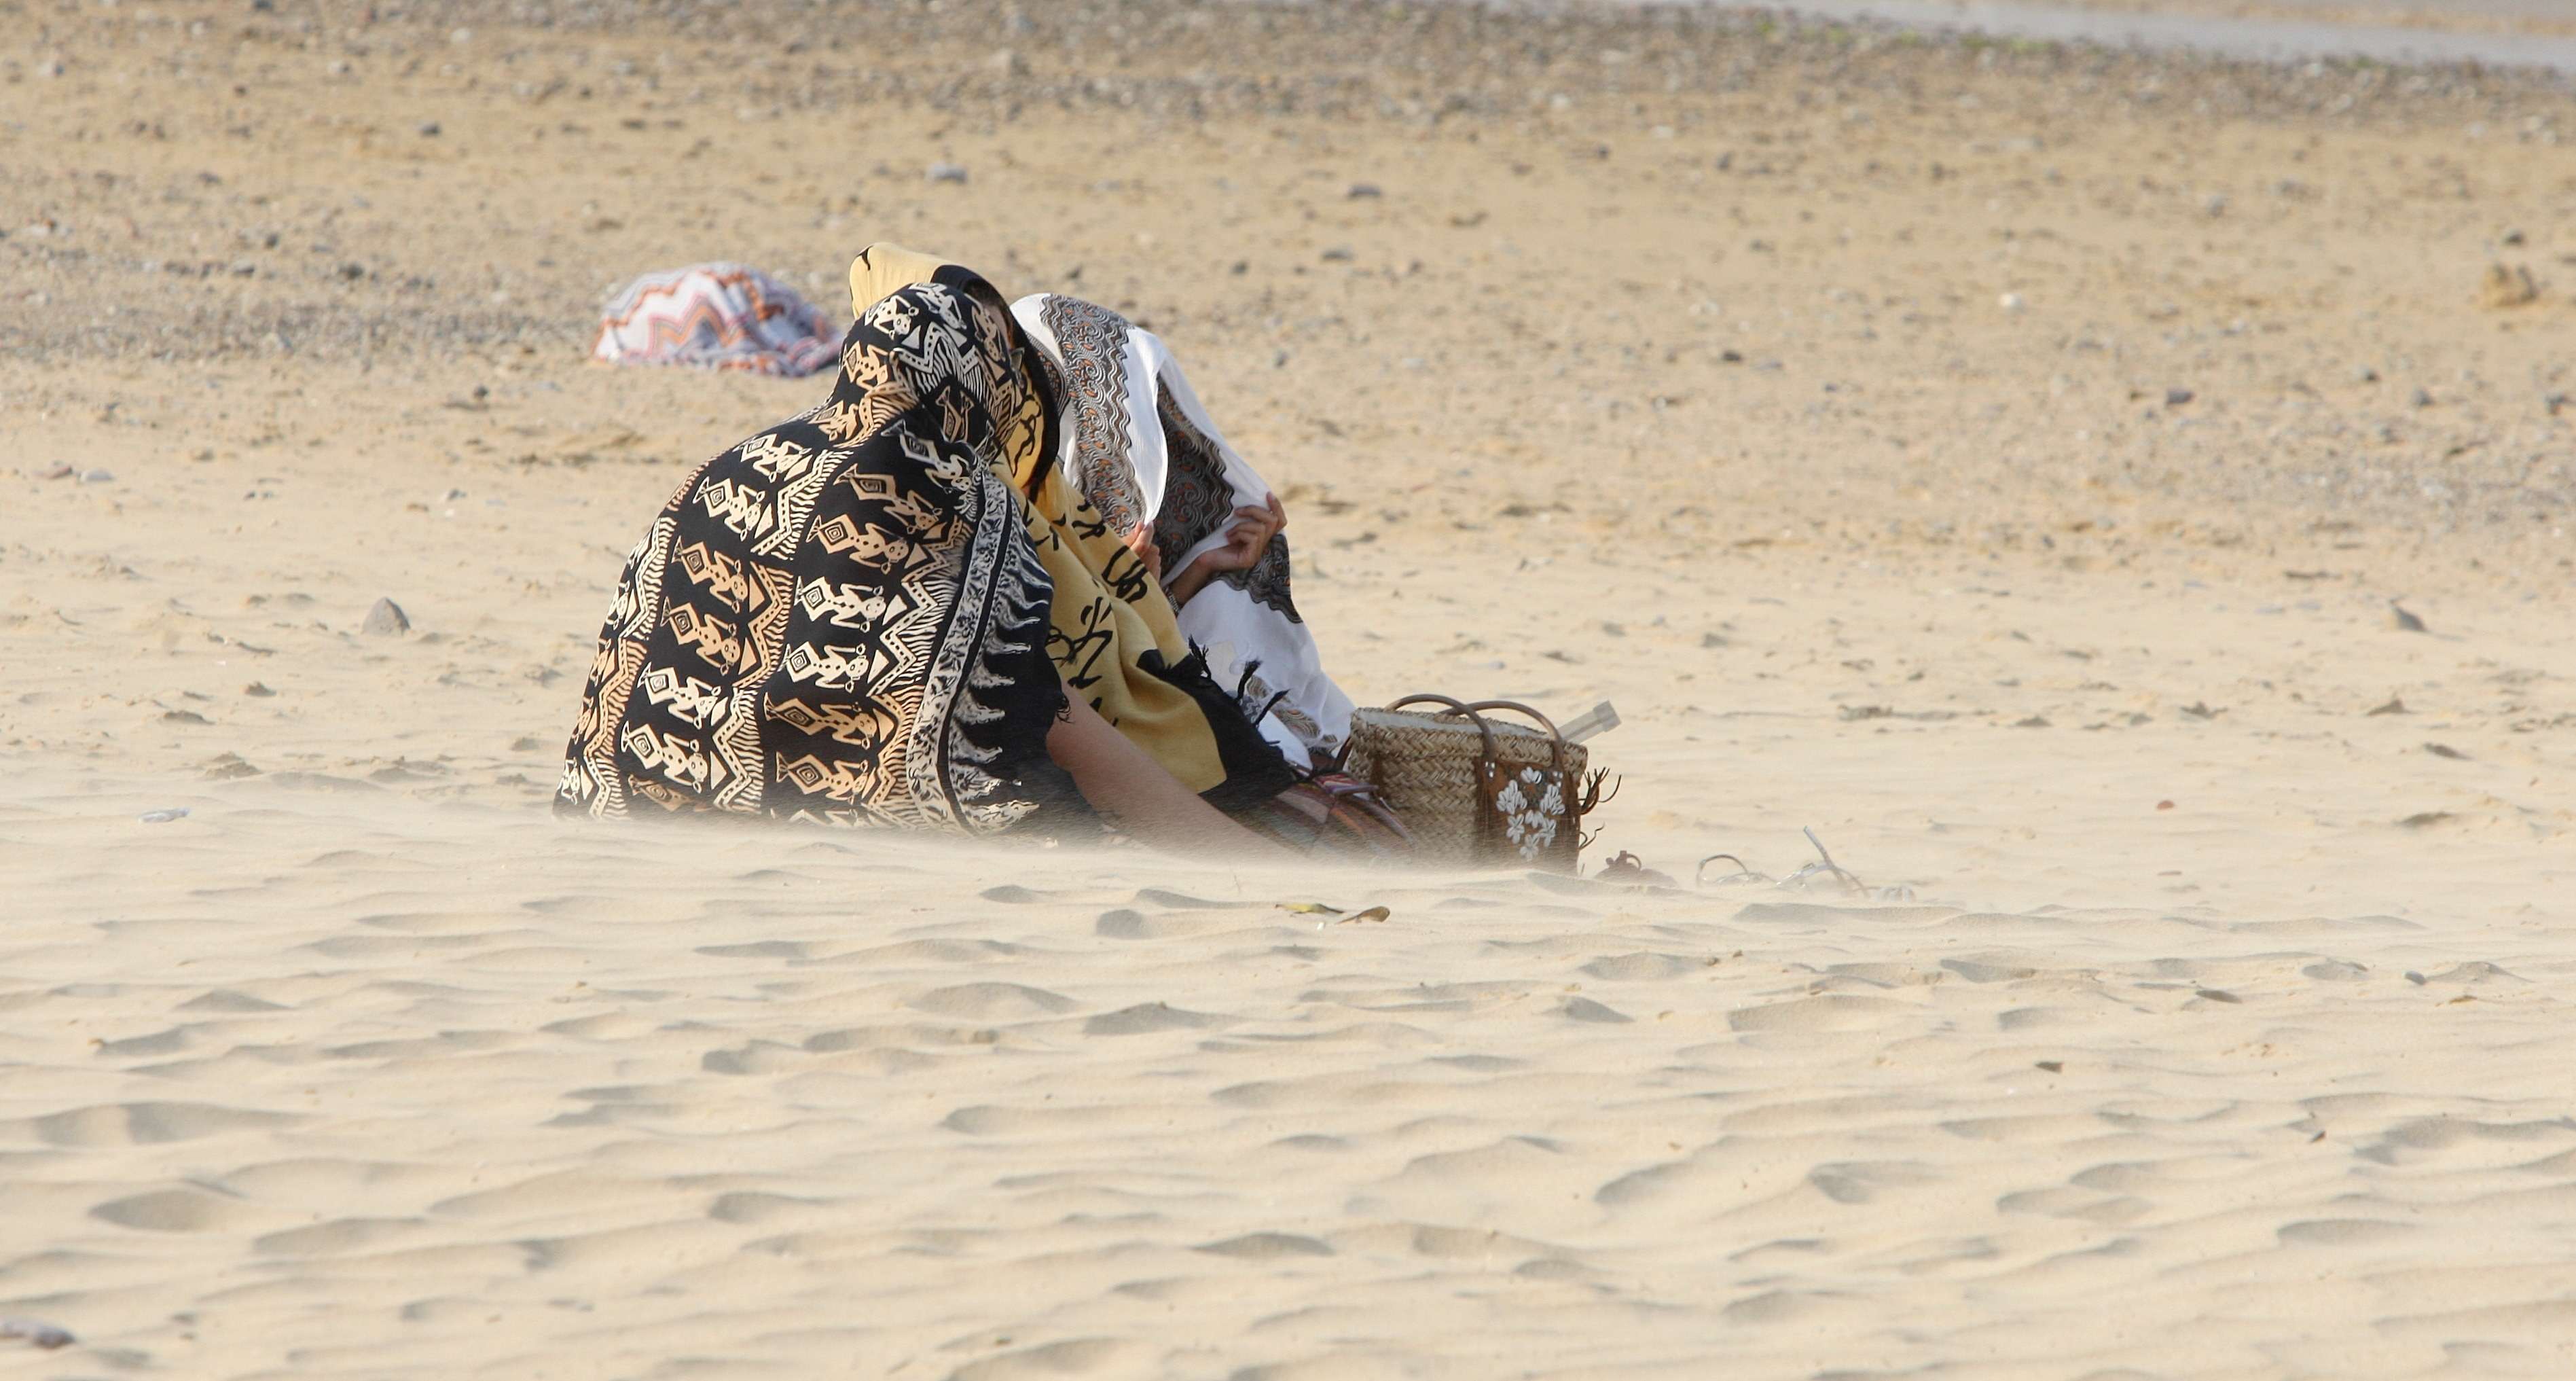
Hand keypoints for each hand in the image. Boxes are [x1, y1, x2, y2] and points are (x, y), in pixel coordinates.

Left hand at [1165, 493, 1285, 607]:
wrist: (1203, 556)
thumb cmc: (1217, 538)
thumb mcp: (1234, 523)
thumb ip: (1247, 515)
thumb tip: (1256, 497)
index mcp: (1261, 536)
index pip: (1280, 521)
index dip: (1277, 507)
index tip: (1267, 494)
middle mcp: (1262, 546)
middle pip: (1273, 521)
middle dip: (1255, 511)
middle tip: (1237, 511)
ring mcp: (1257, 554)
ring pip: (1261, 529)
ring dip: (1242, 525)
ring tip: (1229, 531)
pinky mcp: (1250, 559)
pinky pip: (1253, 538)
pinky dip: (1239, 534)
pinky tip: (1229, 538)